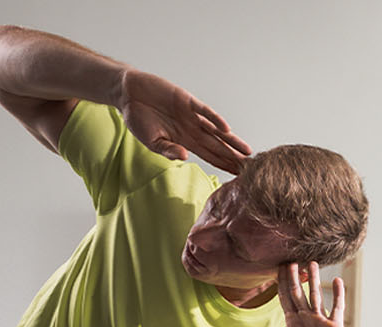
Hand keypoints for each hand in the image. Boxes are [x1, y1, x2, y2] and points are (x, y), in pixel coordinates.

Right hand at [118, 68, 251, 172]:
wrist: (129, 94)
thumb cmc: (139, 119)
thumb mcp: (152, 141)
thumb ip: (168, 150)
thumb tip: (185, 157)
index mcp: (185, 141)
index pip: (210, 156)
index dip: (224, 166)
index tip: (239, 177)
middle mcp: (193, 129)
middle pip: (218, 146)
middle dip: (234, 158)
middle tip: (252, 169)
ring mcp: (192, 115)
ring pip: (216, 131)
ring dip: (232, 141)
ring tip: (247, 153)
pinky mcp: (187, 101)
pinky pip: (203, 111)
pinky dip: (214, 119)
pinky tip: (226, 129)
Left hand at [251, 262, 352, 326]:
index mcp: (293, 324)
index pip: (284, 299)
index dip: (279, 284)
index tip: (276, 268)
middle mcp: (306, 319)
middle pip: (298, 292)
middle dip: (293, 277)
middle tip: (290, 259)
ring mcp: (321, 321)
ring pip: (316, 295)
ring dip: (314, 279)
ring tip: (311, 262)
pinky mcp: (335, 326)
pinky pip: (336, 307)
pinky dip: (337, 294)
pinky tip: (338, 280)